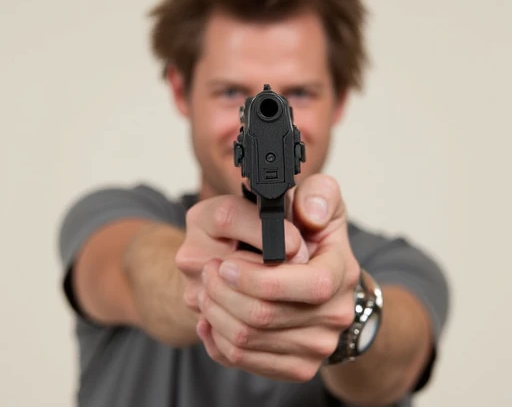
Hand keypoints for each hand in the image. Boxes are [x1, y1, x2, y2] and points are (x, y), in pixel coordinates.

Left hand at [195, 174, 360, 381]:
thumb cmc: (311, 233)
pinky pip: (244, 361)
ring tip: (207, 288)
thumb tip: (311, 215)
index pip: (306, 285)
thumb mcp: (319, 199)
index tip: (226, 263)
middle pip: (265, 317)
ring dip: (216, 313)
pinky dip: (217, 339)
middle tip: (207, 271)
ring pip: (248, 342)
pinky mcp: (296, 367)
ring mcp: (317, 347)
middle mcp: (334, 315)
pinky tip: (210, 317)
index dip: (259, 278)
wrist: (319, 277)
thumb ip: (318, 194)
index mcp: (341, 272)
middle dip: (224, 293)